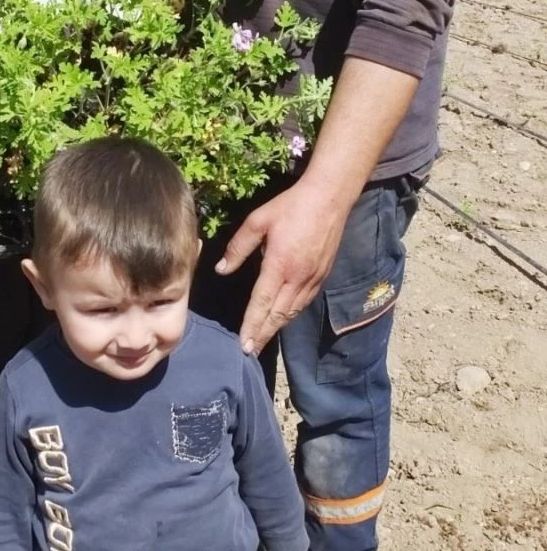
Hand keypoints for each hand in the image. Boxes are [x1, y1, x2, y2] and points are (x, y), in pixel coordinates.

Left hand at [215, 178, 347, 354]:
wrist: (329, 198)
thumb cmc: (291, 206)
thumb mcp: (258, 221)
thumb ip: (238, 247)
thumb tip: (221, 270)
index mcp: (279, 265)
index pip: (262, 303)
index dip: (252, 325)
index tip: (244, 344)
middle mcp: (298, 277)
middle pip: (278, 315)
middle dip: (263, 334)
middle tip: (250, 352)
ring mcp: (313, 278)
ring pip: (293, 311)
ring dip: (277, 328)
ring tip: (263, 340)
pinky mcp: (322, 275)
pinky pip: (304, 302)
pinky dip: (291, 315)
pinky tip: (283, 318)